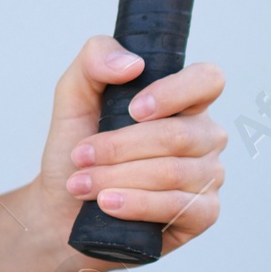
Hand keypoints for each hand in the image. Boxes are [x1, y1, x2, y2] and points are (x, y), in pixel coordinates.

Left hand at [34, 36, 226, 271]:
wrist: (62, 207)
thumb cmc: (78, 149)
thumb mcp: (74, 95)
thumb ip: (96, 58)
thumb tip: (132, 64)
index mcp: (184, 101)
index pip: (207, 80)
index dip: (175, 92)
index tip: (133, 109)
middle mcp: (204, 135)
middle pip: (177, 135)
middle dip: (120, 147)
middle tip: (81, 157)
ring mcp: (208, 175)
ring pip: (173, 172)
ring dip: (118, 178)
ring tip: (83, 184)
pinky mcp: (203, 213)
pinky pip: (179, 206)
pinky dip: (137, 205)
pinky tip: (108, 204)